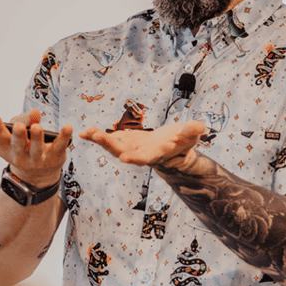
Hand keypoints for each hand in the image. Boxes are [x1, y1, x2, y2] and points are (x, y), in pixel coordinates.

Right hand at [0, 109, 71, 185]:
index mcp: (8, 150)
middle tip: (18, 126)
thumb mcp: (19, 136)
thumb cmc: (26, 148)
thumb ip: (24, 121)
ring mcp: (38, 159)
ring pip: (37, 149)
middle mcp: (21, 156)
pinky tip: (68, 128)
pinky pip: (60, 146)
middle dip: (18, 136)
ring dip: (37, 137)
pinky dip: (64, 137)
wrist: (38, 175)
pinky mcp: (55, 157)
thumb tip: (35, 113)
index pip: (0, 138)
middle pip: (19, 146)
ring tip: (36, 127)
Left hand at [79, 120, 205, 169]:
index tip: (124, 158)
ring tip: (86, 133)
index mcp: (156, 153)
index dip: (136, 158)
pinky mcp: (124, 141)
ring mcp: (131, 148)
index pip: (145, 157)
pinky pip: (107, 139)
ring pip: (113, 146)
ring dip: (100, 140)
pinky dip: (96, 136)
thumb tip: (202, 126)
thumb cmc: (183, 141)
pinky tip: (83, 133)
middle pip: (124, 151)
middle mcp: (140, 153)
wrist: (172, 147)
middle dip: (110, 145)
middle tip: (97, 137)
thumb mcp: (190, 136)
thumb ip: (193, 131)